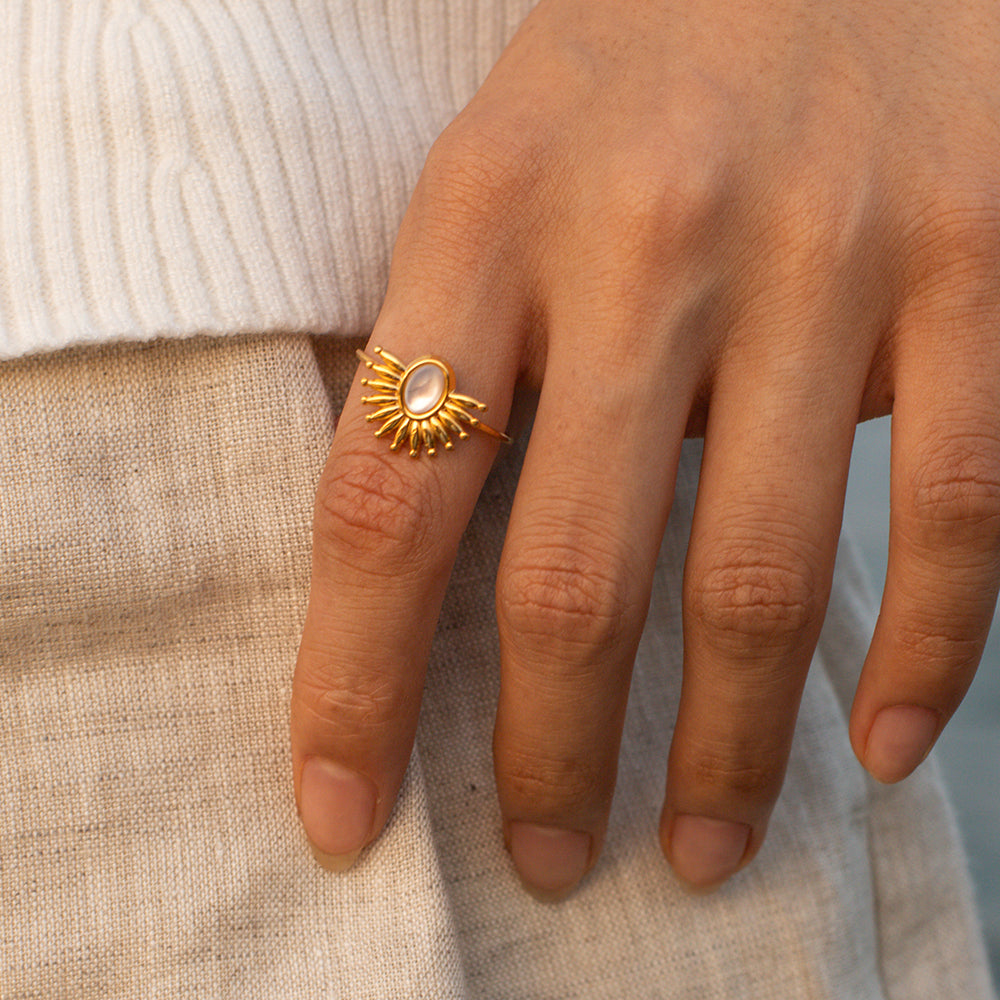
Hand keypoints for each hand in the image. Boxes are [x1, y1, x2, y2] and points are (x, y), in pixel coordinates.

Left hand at [292, 0, 999, 896]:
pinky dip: (923, 650)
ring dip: (724, 750)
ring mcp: (825, 252)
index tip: (344, 811)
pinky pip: (951, 505)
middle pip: (570, 573)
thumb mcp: (496, 183)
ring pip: (757, 572)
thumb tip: (426, 581)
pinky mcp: (974, 266)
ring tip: (698, 850)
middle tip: (544, 860)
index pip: (384, 496)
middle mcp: (647, 236)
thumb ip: (460, 363)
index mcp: (485, 214)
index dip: (354, 681)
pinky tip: (877, 744)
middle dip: (548, 756)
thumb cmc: (628, 81)